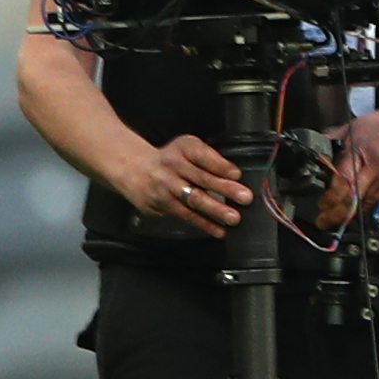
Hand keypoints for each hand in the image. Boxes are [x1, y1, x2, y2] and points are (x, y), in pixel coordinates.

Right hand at [124, 134, 250, 237]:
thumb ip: (209, 157)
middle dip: (224, 188)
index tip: (236, 174)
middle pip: (200, 178)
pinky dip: (204, 224)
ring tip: (233, 217)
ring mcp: (164, 187)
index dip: (219, 165)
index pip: (201, 155)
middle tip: (244, 197)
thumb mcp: (188, 148)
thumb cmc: (171, 160)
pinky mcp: (160, 205)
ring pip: (192, 199)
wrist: (134, 169)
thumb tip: (233, 174)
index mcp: (182, 149)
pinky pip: (185, 215)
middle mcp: (172, 167)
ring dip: (215, 209)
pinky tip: (219, 230)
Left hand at [317, 99, 378, 229]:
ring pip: (365, 203)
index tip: (322, 206)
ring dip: (351, 210)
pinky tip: (361, 199)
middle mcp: (376, 168)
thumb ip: (336, 140)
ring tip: (341, 213)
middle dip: (336, 214)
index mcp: (361, 152)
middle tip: (325, 220)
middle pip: (353, 200)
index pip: (341, 183)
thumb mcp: (357, 126)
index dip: (330, 199)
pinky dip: (368, 201)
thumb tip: (320, 153)